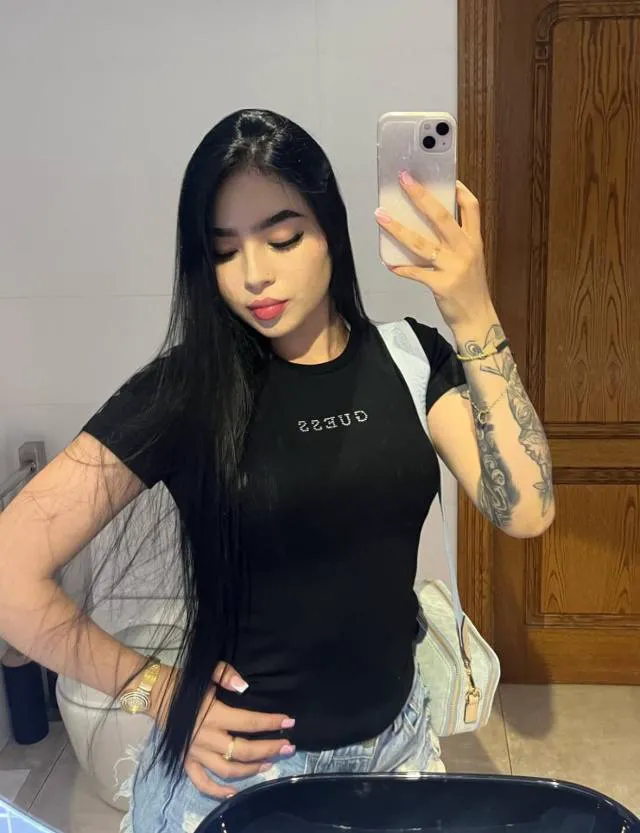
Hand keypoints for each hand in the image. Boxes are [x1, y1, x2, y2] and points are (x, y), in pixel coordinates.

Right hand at [151, 662, 295, 799]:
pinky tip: (233, 793)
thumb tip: (244, 687)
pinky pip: (201, 782)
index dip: (271, 722)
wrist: (155, 694)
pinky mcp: (185, 762)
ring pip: (228, 770)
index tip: (289, 722)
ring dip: (251, 769)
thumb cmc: (185, 682)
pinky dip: (217, 792)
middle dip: (269, 749)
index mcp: (214, 715)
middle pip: (244, 750)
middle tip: (288, 747)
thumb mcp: (207, 671)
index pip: (250, 722)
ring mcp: (195, 753)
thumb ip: (227, 676)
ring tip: (268, 764)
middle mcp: (206, 738)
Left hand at [375, 175, 494, 329]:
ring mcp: (452, 266)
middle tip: (403, 179)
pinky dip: (400, 268)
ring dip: (398, 228)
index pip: (471, 207)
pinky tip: (389, 264)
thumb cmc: (470, 288)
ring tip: (380, 216)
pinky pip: (415, 272)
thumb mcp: (471, 260)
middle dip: (420, 196)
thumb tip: (427, 226)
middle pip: (441, 216)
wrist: (477, 318)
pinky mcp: (440, 284)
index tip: (446, 176)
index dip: (459, 190)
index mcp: (474, 241)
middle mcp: (465, 249)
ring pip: (421, 242)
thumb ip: (456, 242)